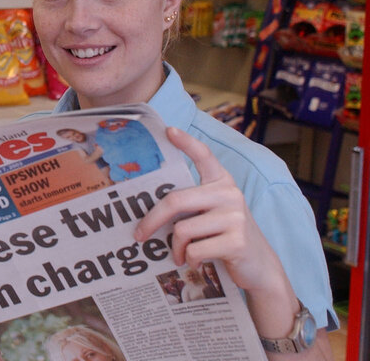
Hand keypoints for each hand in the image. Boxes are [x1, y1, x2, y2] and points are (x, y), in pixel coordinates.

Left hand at [134, 127, 285, 294]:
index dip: (186, 142)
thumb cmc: (225, 237)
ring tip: (179, 255)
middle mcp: (230, 194)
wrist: (260, 267)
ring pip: (182, 230)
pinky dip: (189, 260)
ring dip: (175, 248)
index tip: (168, 130)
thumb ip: (192, 205)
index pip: (204, 156)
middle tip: (139, 235)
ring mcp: (236, 217)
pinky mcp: (237, 241)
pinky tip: (197, 264)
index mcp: (222, 183)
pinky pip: (195, 250)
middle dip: (151, 221)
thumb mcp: (213, 214)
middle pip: (175, 201)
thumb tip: (150, 212)